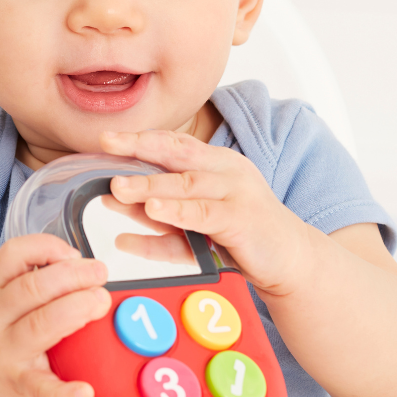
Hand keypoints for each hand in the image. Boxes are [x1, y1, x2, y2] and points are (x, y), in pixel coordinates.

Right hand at [0, 233, 109, 396]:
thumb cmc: (0, 337)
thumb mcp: (4, 303)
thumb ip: (35, 283)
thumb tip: (86, 270)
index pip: (12, 256)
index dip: (47, 247)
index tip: (75, 254)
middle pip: (30, 289)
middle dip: (72, 276)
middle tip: (100, 275)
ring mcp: (3, 354)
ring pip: (38, 326)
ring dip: (75, 310)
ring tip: (100, 304)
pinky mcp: (17, 386)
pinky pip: (41, 388)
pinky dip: (64, 391)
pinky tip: (85, 391)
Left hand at [100, 129, 314, 296]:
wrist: (290, 260)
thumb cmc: (240, 235)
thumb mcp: (194, 220)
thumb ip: (160, 211)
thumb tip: (114, 207)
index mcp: (215, 162)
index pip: (172, 143)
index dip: (139, 138)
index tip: (106, 137)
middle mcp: (226, 170)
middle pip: (177, 153)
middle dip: (139, 148)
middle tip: (106, 145)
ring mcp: (236, 193)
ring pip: (185, 184)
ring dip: (149, 186)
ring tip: (118, 187)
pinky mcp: (242, 220)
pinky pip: (203, 215)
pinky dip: (175, 214)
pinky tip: (151, 212)